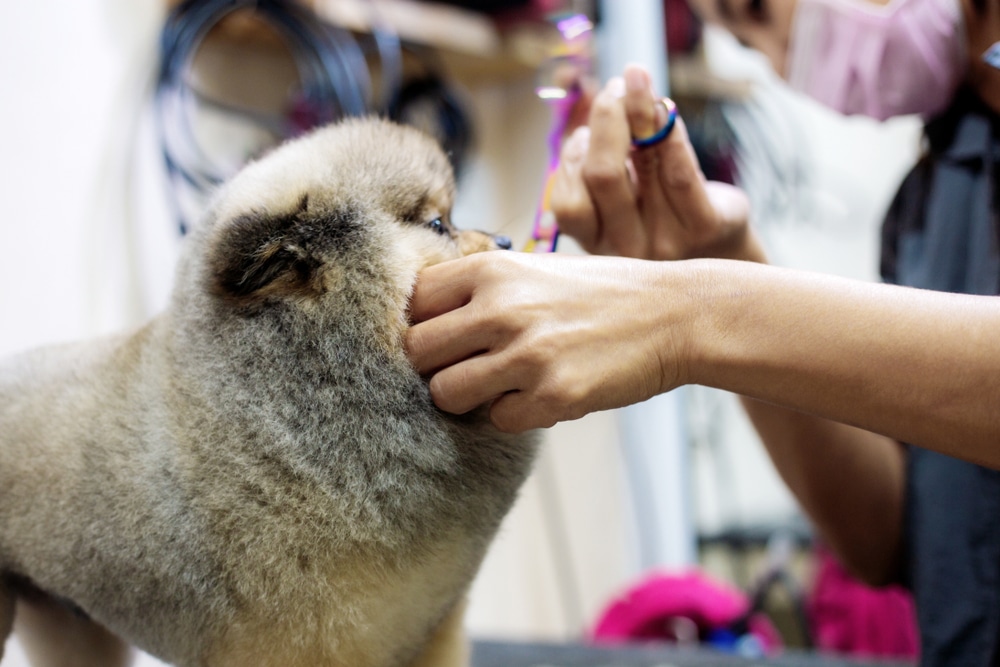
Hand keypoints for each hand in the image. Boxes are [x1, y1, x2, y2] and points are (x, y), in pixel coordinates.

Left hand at [405, 252, 691, 431]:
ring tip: (500, 385)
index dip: (422, 321)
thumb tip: (420, 321)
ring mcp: (527, 354)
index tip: (444, 335)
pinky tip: (542, 394)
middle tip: (468, 365)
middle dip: (436, 365)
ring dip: (467, 397)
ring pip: (445, 394)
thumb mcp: (535, 269)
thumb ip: (480, 289)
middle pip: (417, 351)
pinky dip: (514, 414)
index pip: (414, 299)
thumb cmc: (599, 293)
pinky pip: (498, 420)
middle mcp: (502, 308)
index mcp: (493, 269)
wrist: (674, 315)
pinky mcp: (553, 396)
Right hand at [551, 64, 762, 261]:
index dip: (570, 159)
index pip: (567, 205)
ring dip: (637, 109)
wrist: (725, 257)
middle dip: (606, 119)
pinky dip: (670, 131)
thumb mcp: (630, 198)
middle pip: (601, 175)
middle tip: (615, 87)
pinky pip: (682, 171)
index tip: (584, 132)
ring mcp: (668, 241)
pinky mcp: (706, 227)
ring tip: (638, 81)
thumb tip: (608, 98)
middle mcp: (627, 249)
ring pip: (641, 165)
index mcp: (598, 244)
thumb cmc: (666, 218)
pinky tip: (667, 107)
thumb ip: (610, 161)